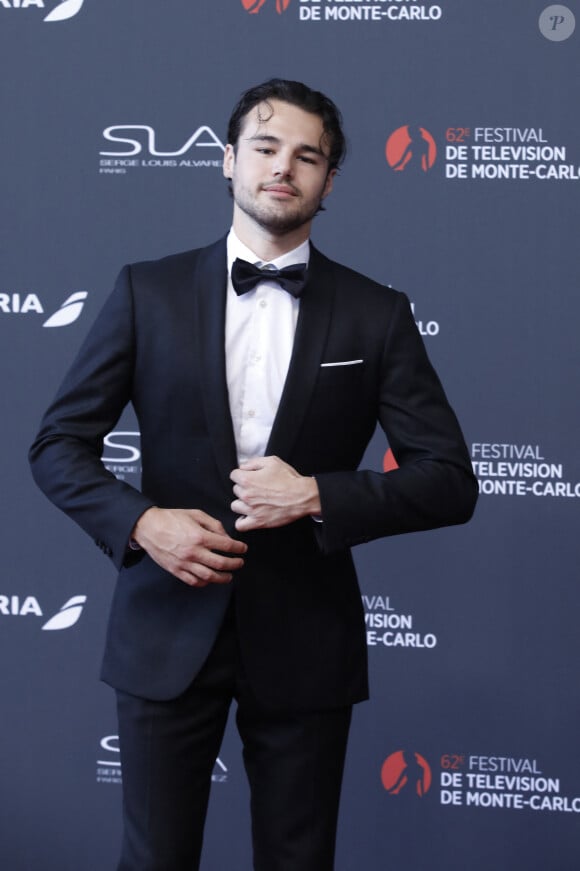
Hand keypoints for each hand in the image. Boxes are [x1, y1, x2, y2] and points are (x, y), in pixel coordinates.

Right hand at [132, 507, 246, 586]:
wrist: (149, 527)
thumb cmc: (171, 518)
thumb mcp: (196, 514)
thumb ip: (214, 525)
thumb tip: (226, 537)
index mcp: (200, 536)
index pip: (226, 546)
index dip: (238, 548)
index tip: (243, 549)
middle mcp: (193, 552)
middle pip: (221, 564)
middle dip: (234, 564)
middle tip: (240, 563)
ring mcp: (184, 563)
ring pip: (209, 576)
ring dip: (223, 578)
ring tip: (229, 576)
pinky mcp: (176, 570)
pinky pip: (194, 581)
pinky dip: (205, 582)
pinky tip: (210, 579)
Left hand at [230, 456, 320, 531]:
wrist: (302, 496)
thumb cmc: (289, 479)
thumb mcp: (272, 462)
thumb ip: (253, 462)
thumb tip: (243, 467)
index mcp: (247, 479)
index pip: (234, 475)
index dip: (242, 474)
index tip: (250, 477)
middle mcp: (246, 495)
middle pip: (235, 490)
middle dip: (244, 488)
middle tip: (257, 488)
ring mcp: (251, 510)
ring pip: (235, 506)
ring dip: (242, 503)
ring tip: (252, 502)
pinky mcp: (258, 522)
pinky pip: (240, 525)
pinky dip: (242, 521)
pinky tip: (248, 516)